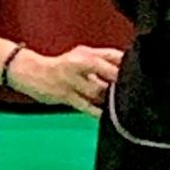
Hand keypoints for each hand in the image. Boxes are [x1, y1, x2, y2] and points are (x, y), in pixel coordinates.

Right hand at [8, 46, 122, 117]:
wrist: (31, 72)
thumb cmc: (60, 66)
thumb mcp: (81, 56)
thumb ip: (103, 61)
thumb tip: (126, 68)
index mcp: (86, 53)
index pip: (114, 55)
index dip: (127, 64)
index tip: (138, 74)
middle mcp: (79, 64)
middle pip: (108, 71)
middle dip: (120, 82)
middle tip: (132, 91)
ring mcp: (72, 80)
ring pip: (99, 91)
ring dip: (110, 98)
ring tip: (118, 104)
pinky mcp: (66, 96)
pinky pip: (87, 107)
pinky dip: (98, 112)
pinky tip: (107, 116)